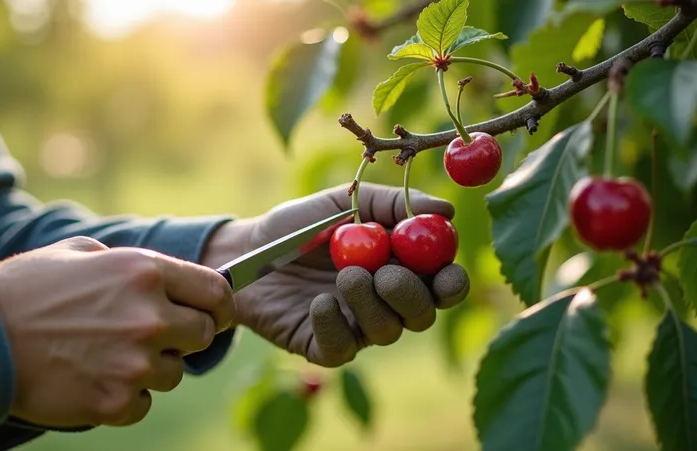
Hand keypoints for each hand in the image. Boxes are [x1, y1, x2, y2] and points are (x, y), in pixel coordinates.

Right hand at [0, 237, 233, 427]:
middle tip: (156, 336)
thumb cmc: (28, 289)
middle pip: (204, 335)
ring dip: (152, 368)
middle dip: (186, 337)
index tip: (217, 313)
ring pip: (173, 373)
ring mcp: (135, 364)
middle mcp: (150, 317)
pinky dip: (126, 396)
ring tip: (108, 355)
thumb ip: (133, 265)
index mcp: (146, 273)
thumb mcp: (85, 253)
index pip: (216, 292)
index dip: (221, 305)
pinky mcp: (115, 402)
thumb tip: (166, 279)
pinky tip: (94, 378)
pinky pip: (144, 403)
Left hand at [204, 183, 469, 367]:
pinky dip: (335, 325)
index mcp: (397, 266)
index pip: (441, 283)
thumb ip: (391, 204)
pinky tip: (317, 302)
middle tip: (386, 275)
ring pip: (386, 331)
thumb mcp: (343, 202)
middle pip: (422, 314)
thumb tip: (446, 211)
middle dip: (412, 296)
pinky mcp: (324, 346)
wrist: (245, 251)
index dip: (451, 281)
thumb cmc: (298, 225)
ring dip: (370, 303)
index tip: (446, 270)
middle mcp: (383, 301)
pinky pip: (343, 349)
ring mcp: (354, 326)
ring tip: (344, 275)